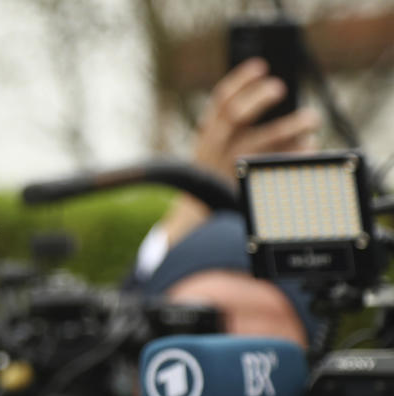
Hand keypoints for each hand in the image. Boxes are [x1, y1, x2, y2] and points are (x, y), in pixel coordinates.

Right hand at [160, 57, 321, 247]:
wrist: (202, 213)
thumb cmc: (215, 172)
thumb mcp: (214, 146)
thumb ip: (233, 124)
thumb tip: (273, 95)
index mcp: (208, 135)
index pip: (220, 100)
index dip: (241, 80)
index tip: (261, 65)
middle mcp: (218, 148)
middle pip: (238, 114)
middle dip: (260, 97)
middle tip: (281, 88)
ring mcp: (234, 165)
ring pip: (267, 138)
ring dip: (292, 125)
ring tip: (309, 119)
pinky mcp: (252, 181)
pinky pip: (281, 163)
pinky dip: (298, 152)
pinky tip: (308, 146)